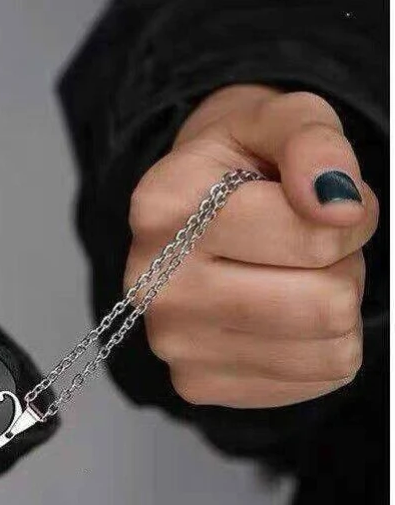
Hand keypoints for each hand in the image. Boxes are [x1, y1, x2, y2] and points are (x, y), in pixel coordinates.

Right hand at [126, 85, 377, 407]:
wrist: (190, 217)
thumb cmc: (241, 168)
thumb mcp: (280, 120)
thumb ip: (313, 141)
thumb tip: (337, 203)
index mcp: (163, 207)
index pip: (317, 238)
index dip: (351, 216)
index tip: (320, 203)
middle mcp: (153, 285)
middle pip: (324, 306)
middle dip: (341, 270)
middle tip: (308, 249)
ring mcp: (171, 344)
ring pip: (329, 350)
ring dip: (333, 309)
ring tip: (293, 277)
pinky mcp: (195, 384)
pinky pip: (313, 380)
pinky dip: (318, 349)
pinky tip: (281, 316)